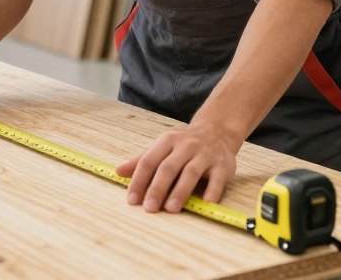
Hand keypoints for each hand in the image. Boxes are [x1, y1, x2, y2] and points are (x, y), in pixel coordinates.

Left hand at [115, 121, 239, 212]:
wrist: (216, 131)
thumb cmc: (183, 145)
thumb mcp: (162, 147)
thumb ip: (141, 160)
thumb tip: (118, 172)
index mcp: (167, 141)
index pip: (149, 161)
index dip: (139, 180)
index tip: (132, 200)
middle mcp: (185, 146)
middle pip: (168, 168)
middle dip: (157, 188)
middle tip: (149, 208)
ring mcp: (205, 155)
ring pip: (190, 173)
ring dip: (180, 191)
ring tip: (171, 209)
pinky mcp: (222, 165)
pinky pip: (217, 179)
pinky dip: (212, 191)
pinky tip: (206, 204)